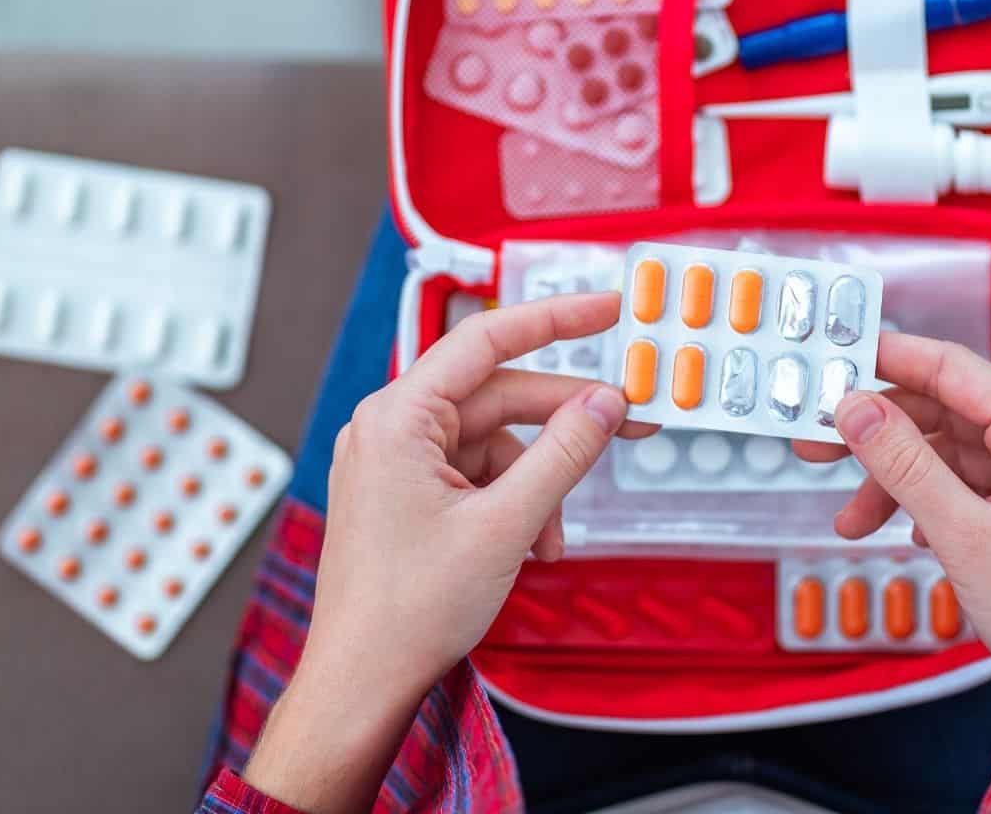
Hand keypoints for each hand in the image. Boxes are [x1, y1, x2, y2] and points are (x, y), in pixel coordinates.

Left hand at [245, 292, 643, 813]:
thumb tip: (606, 401)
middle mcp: (388, 427)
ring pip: (493, 442)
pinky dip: (512, 503)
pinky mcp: (403, 493)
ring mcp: (393, 461)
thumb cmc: (408, 610)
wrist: (361, 683)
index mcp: (397, 416)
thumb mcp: (506, 523)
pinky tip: (529, 546)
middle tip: (629, 422)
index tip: (609, 308)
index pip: (487, 339)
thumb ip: (564, 452)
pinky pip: (474, 474)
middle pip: (497, 396)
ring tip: (550, 539)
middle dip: (561, 424)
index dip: (557, 319)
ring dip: (537, 484)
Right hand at [798, 332, 990, 813]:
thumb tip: (855, 407)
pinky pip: (978, 483)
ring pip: (957, 452)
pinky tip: (911, 534)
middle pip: (949, 410)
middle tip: (818, 447)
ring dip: (902, 481)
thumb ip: (903, 464)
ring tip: (855, 522)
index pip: (951, 368)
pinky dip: (937, 501)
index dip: (884, 360)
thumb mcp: (964, 537)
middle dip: (881, 434)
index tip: (830, 361)